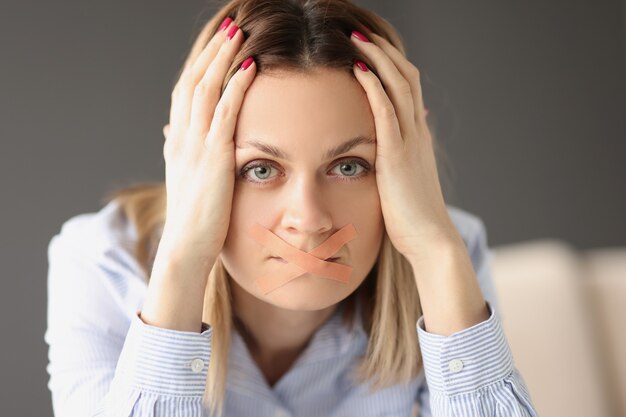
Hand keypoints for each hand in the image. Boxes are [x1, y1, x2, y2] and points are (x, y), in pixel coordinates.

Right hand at [158, 20, 256, 264]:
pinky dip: (236, 87)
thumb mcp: (183, 179)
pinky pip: (224, 113)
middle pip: (193, 80)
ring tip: (239, 32)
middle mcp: (181, 137)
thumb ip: (180, 151)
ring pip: (206, 89)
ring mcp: (195, 146)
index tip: (218, 44)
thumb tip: (171, 131)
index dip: (200, 64)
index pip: (185, 91)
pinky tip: (251, 67)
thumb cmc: (193, 219)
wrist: (186, 248)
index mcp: (177, 141)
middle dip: (212, 50)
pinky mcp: (214, 159)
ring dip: (223, 57)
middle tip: (230, 26)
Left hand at [350, 30, 461, 261]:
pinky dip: (374, 87)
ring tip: (356, 39)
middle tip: (360, 33)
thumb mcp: (406, 180)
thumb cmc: (413, 215)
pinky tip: (359, 69)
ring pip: (398, 87)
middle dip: (383, 51)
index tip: (370, 48)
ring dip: (378, 58)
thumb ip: (399, 158)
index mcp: (417, 136)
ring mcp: (410, 142)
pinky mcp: (398, 156)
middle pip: (405, 77)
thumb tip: (392, 146)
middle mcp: (417, 132)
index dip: (390, 65)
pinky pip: (387, 112)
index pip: (408, 88)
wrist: (430, 239)